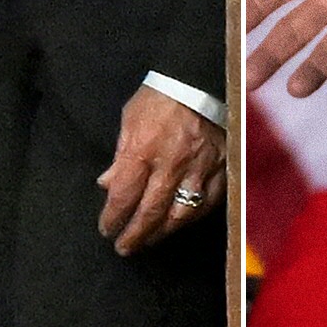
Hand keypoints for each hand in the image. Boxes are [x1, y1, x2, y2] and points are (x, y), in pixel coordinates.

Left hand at [95, 83, 225, 252]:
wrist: (199, 79)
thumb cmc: (160, 96)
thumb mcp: (129, 120)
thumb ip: (120, 156)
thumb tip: (107, 185)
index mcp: (143, 150)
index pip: (123, 196)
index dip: (113, 218)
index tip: (107, 229)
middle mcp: (171, 164)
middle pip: (150, 212)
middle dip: (135, 235)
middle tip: (124, 247)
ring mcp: (198, 168)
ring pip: (180, 214)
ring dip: (161, 233)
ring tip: (149, 241)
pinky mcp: (220, 168)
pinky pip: (208, 203)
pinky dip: (192, 218)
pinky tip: (180, 223)